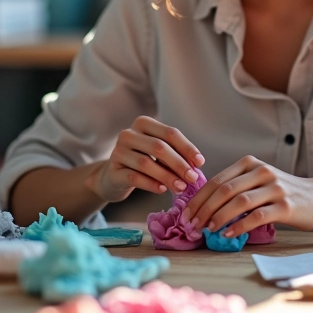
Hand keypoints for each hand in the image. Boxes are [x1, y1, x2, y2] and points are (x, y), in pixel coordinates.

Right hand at [84, 116, 204, 202]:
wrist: (114, 177)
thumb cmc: (143, 161)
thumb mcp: (158, 153)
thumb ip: (175, 155)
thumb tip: (197, 165)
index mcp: (143, 123)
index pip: (170, 133)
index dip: (187, 147)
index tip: (201, 163)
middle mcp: (128, 134)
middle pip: (159, 147)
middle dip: (179, 164)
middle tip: (193, 178)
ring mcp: (118, 151)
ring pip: (146, 163)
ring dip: (167, 176)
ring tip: (181, 187)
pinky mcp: (112, 171)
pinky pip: (134, 177)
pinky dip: (151, 184)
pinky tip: (162, 190)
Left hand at [182, 155, 312, 237]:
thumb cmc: (283, 192)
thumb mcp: (258, 181)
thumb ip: (236, 186)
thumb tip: (202, 206)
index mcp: (250, 164)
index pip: (216, 180)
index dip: (198, 199)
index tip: (185, 215)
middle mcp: (261, 172)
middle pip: (224, 190)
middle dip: (203, 209)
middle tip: (191, 226)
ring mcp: (274, 188)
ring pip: (238, 202)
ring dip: (218, 217)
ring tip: (206, 231)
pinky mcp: (285, 206)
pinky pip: (256, 216)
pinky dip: (239, 226)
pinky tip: (228, 234)